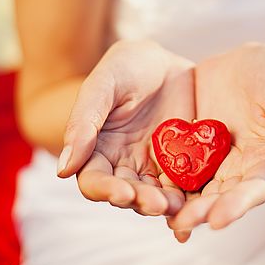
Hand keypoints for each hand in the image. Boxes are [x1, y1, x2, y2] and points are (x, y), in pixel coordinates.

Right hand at [58, 39, 194, 216]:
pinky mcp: (182, 160)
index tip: (122, 193)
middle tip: (157, 203)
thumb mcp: (103, 84)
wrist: (163, 60)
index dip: (107, 190)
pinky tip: (200, 204)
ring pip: (157, 194)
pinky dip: (191, 196)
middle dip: (141, 201)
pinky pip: (185, 182)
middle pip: (128, 193)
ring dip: (166, 204)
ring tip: (177, 205)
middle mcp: (124, 164)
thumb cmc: (126, 66)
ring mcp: (154, 164)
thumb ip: (84, 122)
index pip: (95, 180)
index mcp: (98, 150)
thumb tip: (64, 169)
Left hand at [167, 42, 264, 241]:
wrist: (243, 60)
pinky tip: (147, 190)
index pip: (252, 191)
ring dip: (181, 203)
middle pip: (221, 196)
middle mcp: (238, 168)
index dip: (237, 206)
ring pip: (196, 187)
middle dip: (203, 211)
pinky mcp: (190, 146)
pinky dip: (164, 180)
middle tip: (183, 221)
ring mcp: (212, 159)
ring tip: (162, 214)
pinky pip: (176, 164)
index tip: (218, 221)